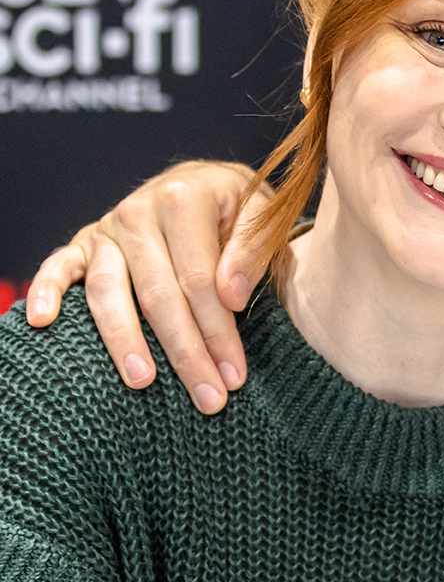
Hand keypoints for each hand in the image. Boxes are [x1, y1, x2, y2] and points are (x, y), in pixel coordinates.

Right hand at [24, 161, 273, 413]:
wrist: (208, 182)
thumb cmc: (239, 209)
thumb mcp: (263, 216)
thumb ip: (251, 251)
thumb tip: (232, 298)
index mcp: (185, 201)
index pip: (200, 279)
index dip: (218, 331)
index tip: (235, 375)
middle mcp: (139, 212)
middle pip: (159, 294)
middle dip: (185, 352)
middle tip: (208, 399)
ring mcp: (107, 229)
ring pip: (109, 292)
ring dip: (125, 342)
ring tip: (144, 383)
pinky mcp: (84, 243)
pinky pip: (58, 268)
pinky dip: (44, 291)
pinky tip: (42, 323)